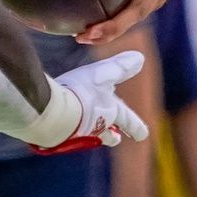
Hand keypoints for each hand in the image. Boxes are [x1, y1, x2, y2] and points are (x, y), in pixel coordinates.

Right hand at [36, 51, 150, 151]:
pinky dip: (67, 130)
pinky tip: (61, 126)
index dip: (136, 126)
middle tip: (116, 139)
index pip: (128, 120)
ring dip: (90, 133)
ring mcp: (78, 135)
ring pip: (87, 135)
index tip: (143, 136)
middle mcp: (97, 128)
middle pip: (107, 135)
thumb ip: (121, 67)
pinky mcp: (58, 137)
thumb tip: (140, 58)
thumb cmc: (82, 92)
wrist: (53, 113)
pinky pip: (66, 133)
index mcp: (111, 113)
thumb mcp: (104, 74)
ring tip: (88, 132)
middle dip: (112, 136)